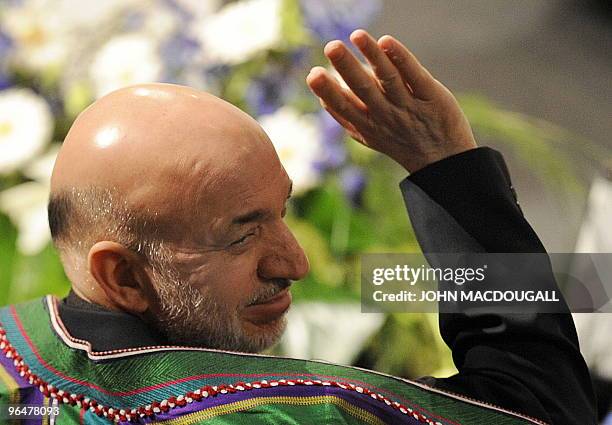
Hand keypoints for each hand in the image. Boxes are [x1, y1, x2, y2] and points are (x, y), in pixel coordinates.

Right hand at [306, 29, 476, 172]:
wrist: (444, 160)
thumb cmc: (400, 140)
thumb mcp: (370, 135)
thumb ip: (347, 116)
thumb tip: (321, 96)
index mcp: (367, 125)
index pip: (344, 107)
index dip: (329, 92)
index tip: (313, 75)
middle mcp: (386, 115)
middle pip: (364, 90)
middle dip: (347, 68)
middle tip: (331, 47)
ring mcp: (409, 106)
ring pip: (389, 78)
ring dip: (372, 56)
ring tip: (357, 35)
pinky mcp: (432, 96)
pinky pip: (415, 75)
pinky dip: (401, 57)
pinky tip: (386, 42)